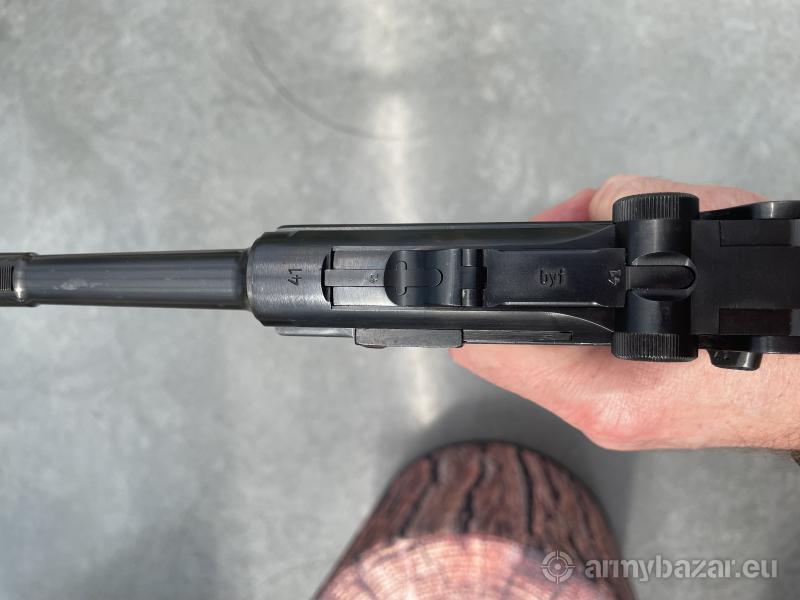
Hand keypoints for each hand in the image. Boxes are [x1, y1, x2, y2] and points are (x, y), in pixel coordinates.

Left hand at [451, 175, 798, 450]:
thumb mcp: (704, 233)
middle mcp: (602, 416)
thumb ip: (620, 205)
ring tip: (582, 258)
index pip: (490, 351)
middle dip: (518, 289)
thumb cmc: (790, 323)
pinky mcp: (632, 412)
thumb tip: (584, 205)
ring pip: (541, 354)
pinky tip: (610, 290)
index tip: (471, 272)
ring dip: (550, 302)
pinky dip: (581, 321)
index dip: (471, 304)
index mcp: (605, 393)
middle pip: (508, 350)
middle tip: (540, 247)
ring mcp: (614, 422)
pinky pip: (576, 361)